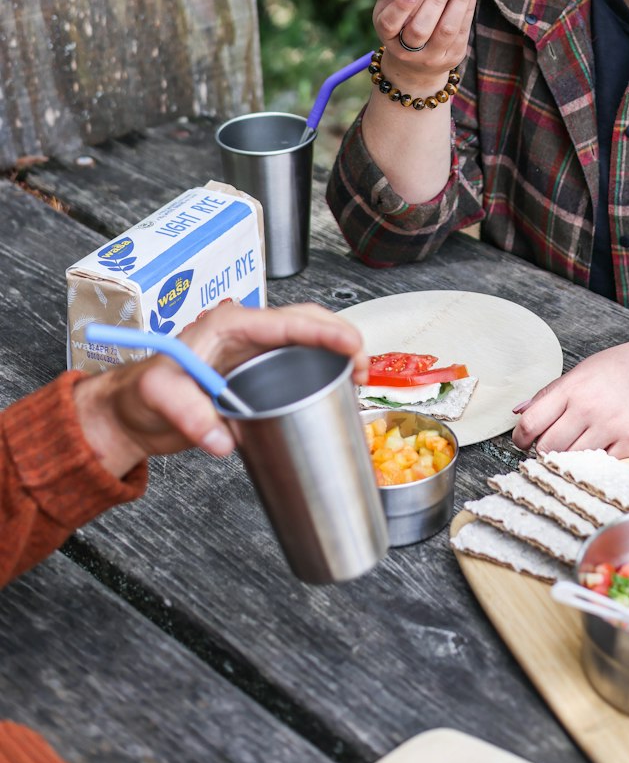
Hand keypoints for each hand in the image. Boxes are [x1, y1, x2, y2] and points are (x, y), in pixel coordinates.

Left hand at [74, 302, 366, 477]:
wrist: (131, 411)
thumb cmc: (141, 394)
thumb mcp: (159, 398)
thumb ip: (190, 416)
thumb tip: (224, 440)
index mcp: (229, 325)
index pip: (288, 322)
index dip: (326, 332)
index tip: (353, 346)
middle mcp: (246, 332)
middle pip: (307, 322)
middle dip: (342, 338)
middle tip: (363, 368)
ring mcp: (254, 352)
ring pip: (308, 340)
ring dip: (338, 352)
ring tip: (359, 380)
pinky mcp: (257, 373)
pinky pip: (298, 363)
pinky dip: (324, 370)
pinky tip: (338, 388)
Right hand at [372, 0, 477, 88]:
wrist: (414, 65)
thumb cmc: (400, 23)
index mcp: (386, 33)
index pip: (390, 22)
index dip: (402, 5)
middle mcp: (407, 49)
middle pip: (422, 28)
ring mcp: (431, 56)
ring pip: (447, 29)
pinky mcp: (453, 56)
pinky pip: (463, 29)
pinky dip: (468, 6)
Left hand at [511, 317, 628, 458]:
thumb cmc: (621, 366)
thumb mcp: (582, 370)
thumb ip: (549, 392)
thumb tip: (518, 411)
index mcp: (573, 386)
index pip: (532, 421)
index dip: (520, 437)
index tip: (522, 441)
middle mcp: (590, 406)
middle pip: (548, 446)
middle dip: (542, 451)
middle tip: (547, 447)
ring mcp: (612, 425)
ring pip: (572, 459)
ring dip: (566, 459)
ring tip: (571, 448)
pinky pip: (601, 464)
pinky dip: (594, 461)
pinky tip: (595, 449)